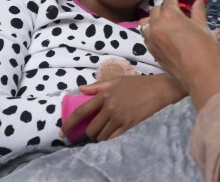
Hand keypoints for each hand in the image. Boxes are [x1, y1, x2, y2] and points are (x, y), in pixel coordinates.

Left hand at [61, 73, 184, 141]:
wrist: (157, 89)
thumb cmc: (137, 84)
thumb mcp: (116, 80)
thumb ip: (97, 85)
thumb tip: (80, 88)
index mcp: (104, 94)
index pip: (81, 111)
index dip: (69, 123)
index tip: (62, 132)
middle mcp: (109, 106)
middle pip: (91, 128)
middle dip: (89, 133)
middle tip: (93, 132)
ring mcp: (119, 116)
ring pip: (101, 135)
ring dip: (100, 137)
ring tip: (104, 133)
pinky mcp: (129, 124)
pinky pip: (113, 137)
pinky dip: (110, 138)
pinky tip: (111, 135)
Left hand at [142, 0, 219, 109]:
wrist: (202, 78)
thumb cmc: (207, 50)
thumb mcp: (204, 27)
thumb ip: (198, 11)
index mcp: (170, 16)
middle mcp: (156, 26)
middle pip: (156, 9)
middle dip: (166, 8)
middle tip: (179, 13)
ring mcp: (151, 40)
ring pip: (148, 22)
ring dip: (156, 20)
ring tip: (169, 25)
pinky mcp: (152, 52)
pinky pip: (147, 36)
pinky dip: (154, 32)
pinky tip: (166, 37)